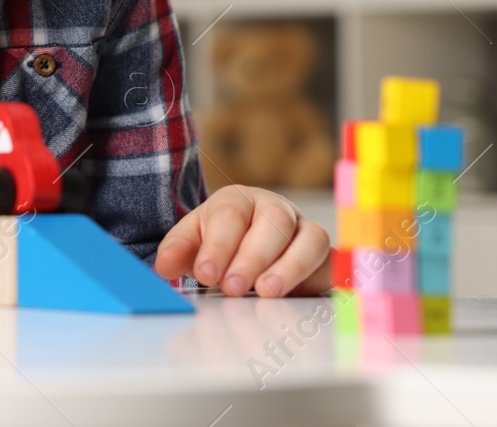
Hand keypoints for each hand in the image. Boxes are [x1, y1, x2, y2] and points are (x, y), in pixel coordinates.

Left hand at [153, 184, 330, 296]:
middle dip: (252, 257)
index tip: (206, 274)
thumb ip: (177, 252)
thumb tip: (164, 267)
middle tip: (233, 288)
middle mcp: (275, 210)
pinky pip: (332, 261)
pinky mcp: (324, 256)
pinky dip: (324, 275)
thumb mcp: (192, 244)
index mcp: (238, 201)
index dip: (218, 244)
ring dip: (289, 267)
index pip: (230, 214)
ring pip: (309, 239)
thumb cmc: (219, 246)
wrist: (247, 251)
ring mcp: (304, 230)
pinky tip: (306, 294)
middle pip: (273, 223)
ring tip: (267, 292)